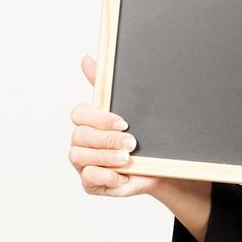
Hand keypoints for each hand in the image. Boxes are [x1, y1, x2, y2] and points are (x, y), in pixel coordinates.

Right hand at [68, 53, 164, 197]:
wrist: (163, 166)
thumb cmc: (143, 135)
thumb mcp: (130, 107)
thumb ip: (105, 85)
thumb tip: (86, 59)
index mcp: (89, 122)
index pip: (79, 114)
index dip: (99, 118)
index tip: (124, 122)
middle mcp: (82, 142)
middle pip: (79, 136)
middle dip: (107, 139)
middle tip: (131, 142)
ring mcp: (84, 163)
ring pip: (80, 157)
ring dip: (106, 157)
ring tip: (127, 159)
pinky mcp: (92, 183)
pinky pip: (88, 179)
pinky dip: (106, 177)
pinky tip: (122, 176)